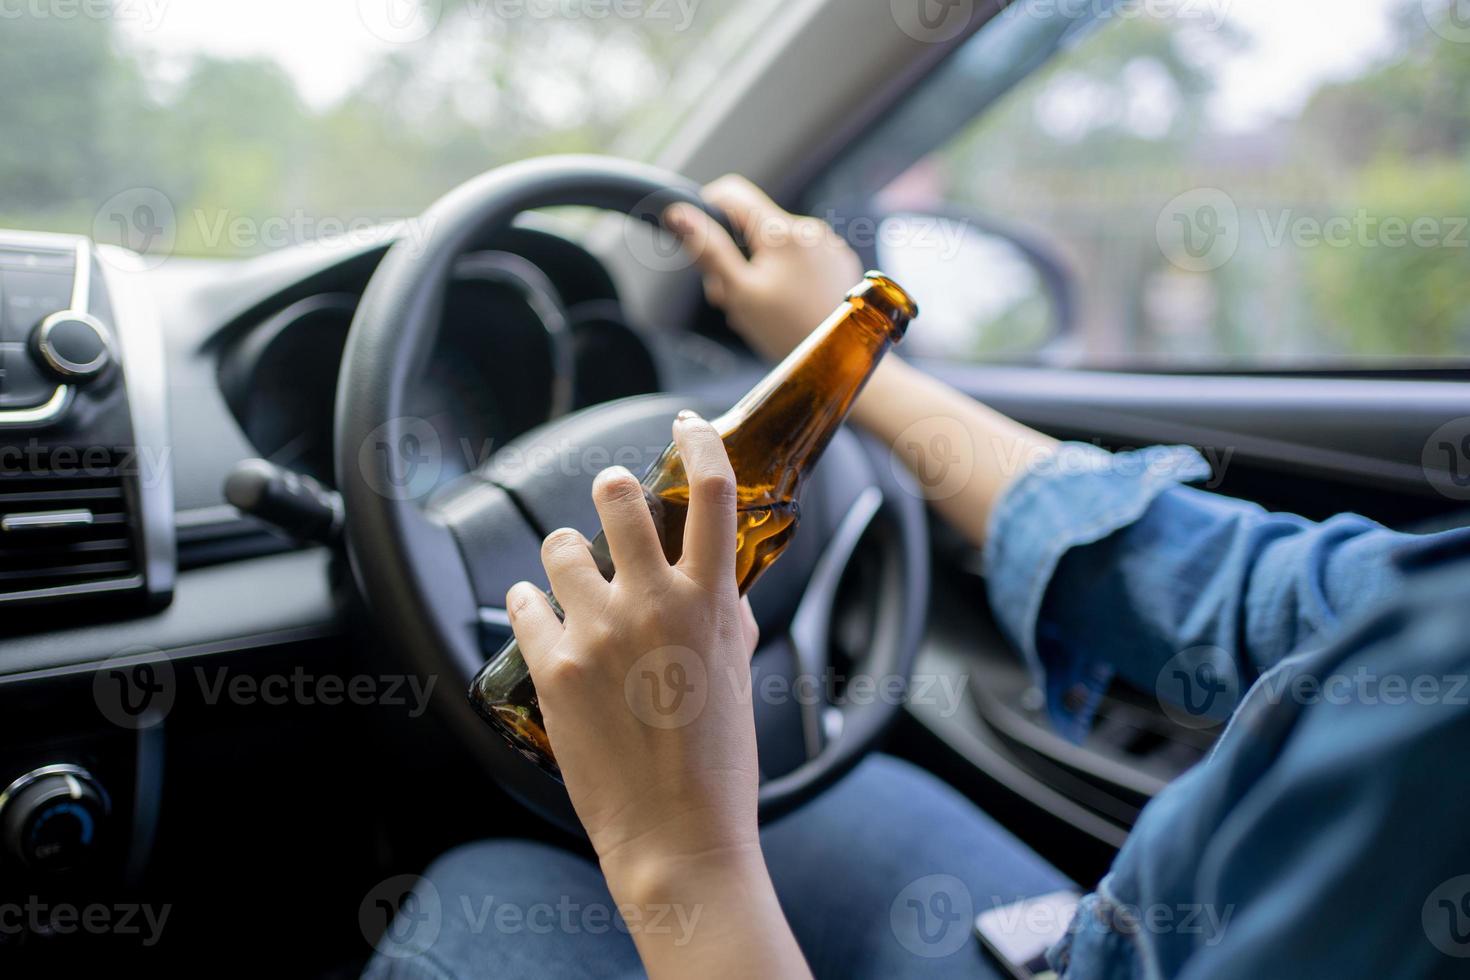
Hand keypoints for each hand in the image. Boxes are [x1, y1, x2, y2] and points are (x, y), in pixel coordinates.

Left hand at [506, 411, 761, 881]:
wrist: (678, 836)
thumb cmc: (720, 762)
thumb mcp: (739, 673)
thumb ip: (727, 614)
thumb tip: (718, 580)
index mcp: (711, 601)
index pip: (712, 491)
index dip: (699, 442)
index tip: (686, 425)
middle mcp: (653, 603)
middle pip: (618, 495)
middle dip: (612, 491)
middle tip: (612, 505)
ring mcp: (597, 633)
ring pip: (560, 544)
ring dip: (567, 554)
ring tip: (573, 579)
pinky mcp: (552, 667)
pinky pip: (522, 602)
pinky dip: (529, 603)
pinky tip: (539, 617)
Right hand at [664, 175, 862, 361]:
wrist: (841, 359)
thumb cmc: (789, 331)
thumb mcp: (739, 293)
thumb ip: (709, 250)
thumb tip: (679, 214)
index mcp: (781, 231)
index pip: (731, 193)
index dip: (707, 213)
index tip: (701, 244)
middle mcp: (809, 228)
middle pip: (753, 225)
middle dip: (733, 256)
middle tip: (730, 297)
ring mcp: (828, 245)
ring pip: (775, 245)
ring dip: (757, 270)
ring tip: (758, 309)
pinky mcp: (839, 263)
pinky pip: (800, 259)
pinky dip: (784, 277)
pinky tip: (784, 307)